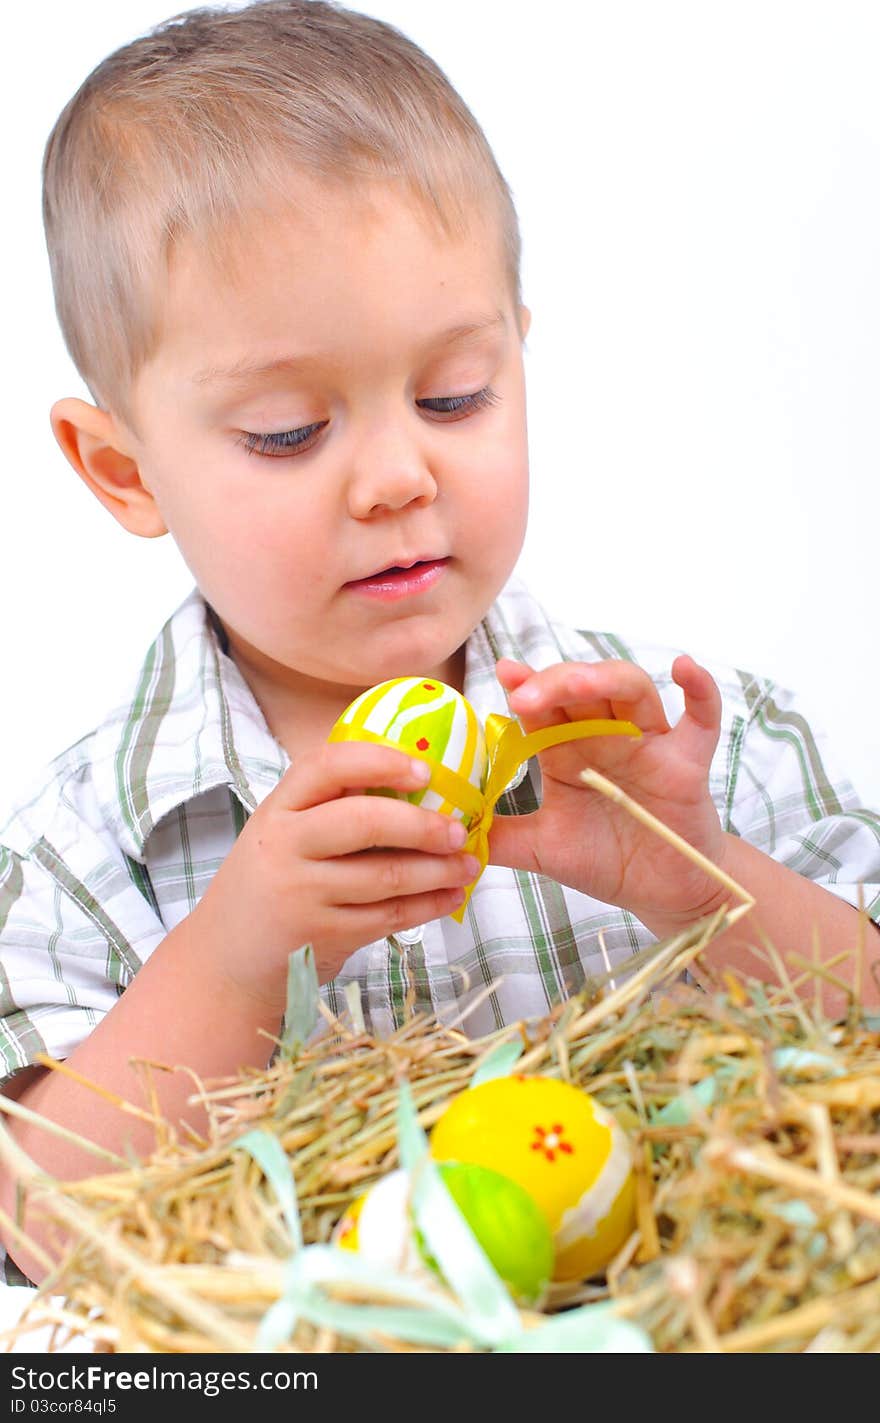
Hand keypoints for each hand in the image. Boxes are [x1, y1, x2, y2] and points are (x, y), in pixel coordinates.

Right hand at [189, 742, 479, 1003]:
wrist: (225, 966)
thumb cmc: (269, 888)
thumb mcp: (282, 838)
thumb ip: (329, 811)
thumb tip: (417, 785)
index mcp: (277, 809)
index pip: (326, 766)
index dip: (379, 761)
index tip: (423, 769)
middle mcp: (285, 846)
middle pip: (364, 821)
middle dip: (422, 824)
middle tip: (459, 829)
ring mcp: (302, 895)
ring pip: (387, 875)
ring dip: (438, 870)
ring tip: (469, 864)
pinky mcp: (324, 936)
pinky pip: (390, 916)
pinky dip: (428, 906)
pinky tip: (450, 897)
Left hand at [489, 655, 728, 932]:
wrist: (663, 893)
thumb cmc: (607, 859)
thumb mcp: (542, 850)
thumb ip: (498, 837)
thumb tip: (445, 832)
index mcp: (568, 749)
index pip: (544, 707)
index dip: (526, 687)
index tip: (505, 673)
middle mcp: (607, 736)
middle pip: (583, 689)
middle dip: (555, 683)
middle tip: (526, 695)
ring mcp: (649, 744)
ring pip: (632, 691)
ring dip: (604, 679)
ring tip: (578, 683)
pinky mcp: (689, 763)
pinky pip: (702, 719)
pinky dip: (699, 690)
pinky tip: (685, 666)